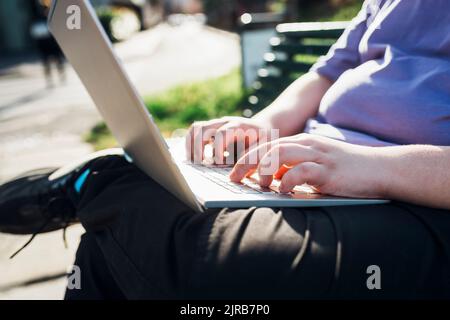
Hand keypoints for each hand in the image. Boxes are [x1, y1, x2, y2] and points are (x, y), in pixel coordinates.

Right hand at [185, 116, 272, 164]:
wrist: (263, 127)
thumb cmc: (263, 140)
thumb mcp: (263, 147)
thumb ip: (250, 155)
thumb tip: (236, 168)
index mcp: (238, 125)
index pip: (222, 134)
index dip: (218, 149)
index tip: (217, 162)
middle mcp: (224, 122)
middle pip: (203, 129)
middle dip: (198, 147)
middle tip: (199, 164)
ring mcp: (216, 123)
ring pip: (195, 128)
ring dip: (191, 145)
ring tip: (193, 161)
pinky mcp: (210, 128)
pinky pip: (194, 131)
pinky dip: (190, 144)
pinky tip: (194, 158)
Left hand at [230, 134, 385, 197]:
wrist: (381, 168)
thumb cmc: (347, 170)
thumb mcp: (316, 166)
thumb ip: (295, 169)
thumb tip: (273, 180)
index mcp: (303, 143)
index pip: (268, 146)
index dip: (248, 157)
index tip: (233, 172)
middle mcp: (308, 146)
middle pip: (269, 148)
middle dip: (247, 161)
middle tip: (233, 177)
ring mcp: (319, 156)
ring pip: (281, 154)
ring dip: (264, 168)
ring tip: (256, 183)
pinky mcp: (329, 170)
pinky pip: (303, 170)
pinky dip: (289, 179)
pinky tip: (282, 190)